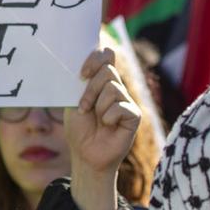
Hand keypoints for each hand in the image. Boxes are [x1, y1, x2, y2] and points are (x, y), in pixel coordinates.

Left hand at [63, 47, 141, 209]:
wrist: (85, 154)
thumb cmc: (79, 128)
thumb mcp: (75, 100)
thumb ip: (83, 81)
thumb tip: (91, 57)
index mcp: (101, 80)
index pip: (106, 55)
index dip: (95, 58)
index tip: (82, 74)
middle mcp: (116, 87)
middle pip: (107, 71)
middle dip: (90, 90)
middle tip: (83, 108)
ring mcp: (126, 100)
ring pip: (112, 88)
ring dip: (97, 105)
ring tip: (96, 119)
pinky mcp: (134, 115)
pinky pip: (121, 107)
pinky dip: (109, 117)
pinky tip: (107, 126)